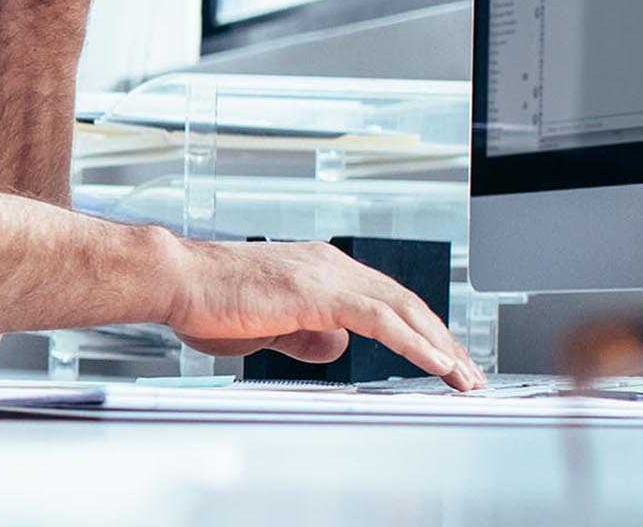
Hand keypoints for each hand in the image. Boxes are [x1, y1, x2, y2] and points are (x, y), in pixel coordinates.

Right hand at [164, 238, 485, 390]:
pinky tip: (436, 364)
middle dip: (443, 340)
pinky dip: (414, 344)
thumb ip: (305, 334)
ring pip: (403, 310)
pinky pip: (381, 321)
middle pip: (406, 302)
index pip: (386, 299)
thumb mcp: (267, 325)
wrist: (174, 279)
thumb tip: (337, 346)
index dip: (421, 330)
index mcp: (319, 268)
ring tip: (464, 377)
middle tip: (468, 374)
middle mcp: (330, 264)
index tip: (443, 358)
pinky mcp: (319, 293)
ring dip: (440, 346)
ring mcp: (327, 274)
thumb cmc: (206, 301)